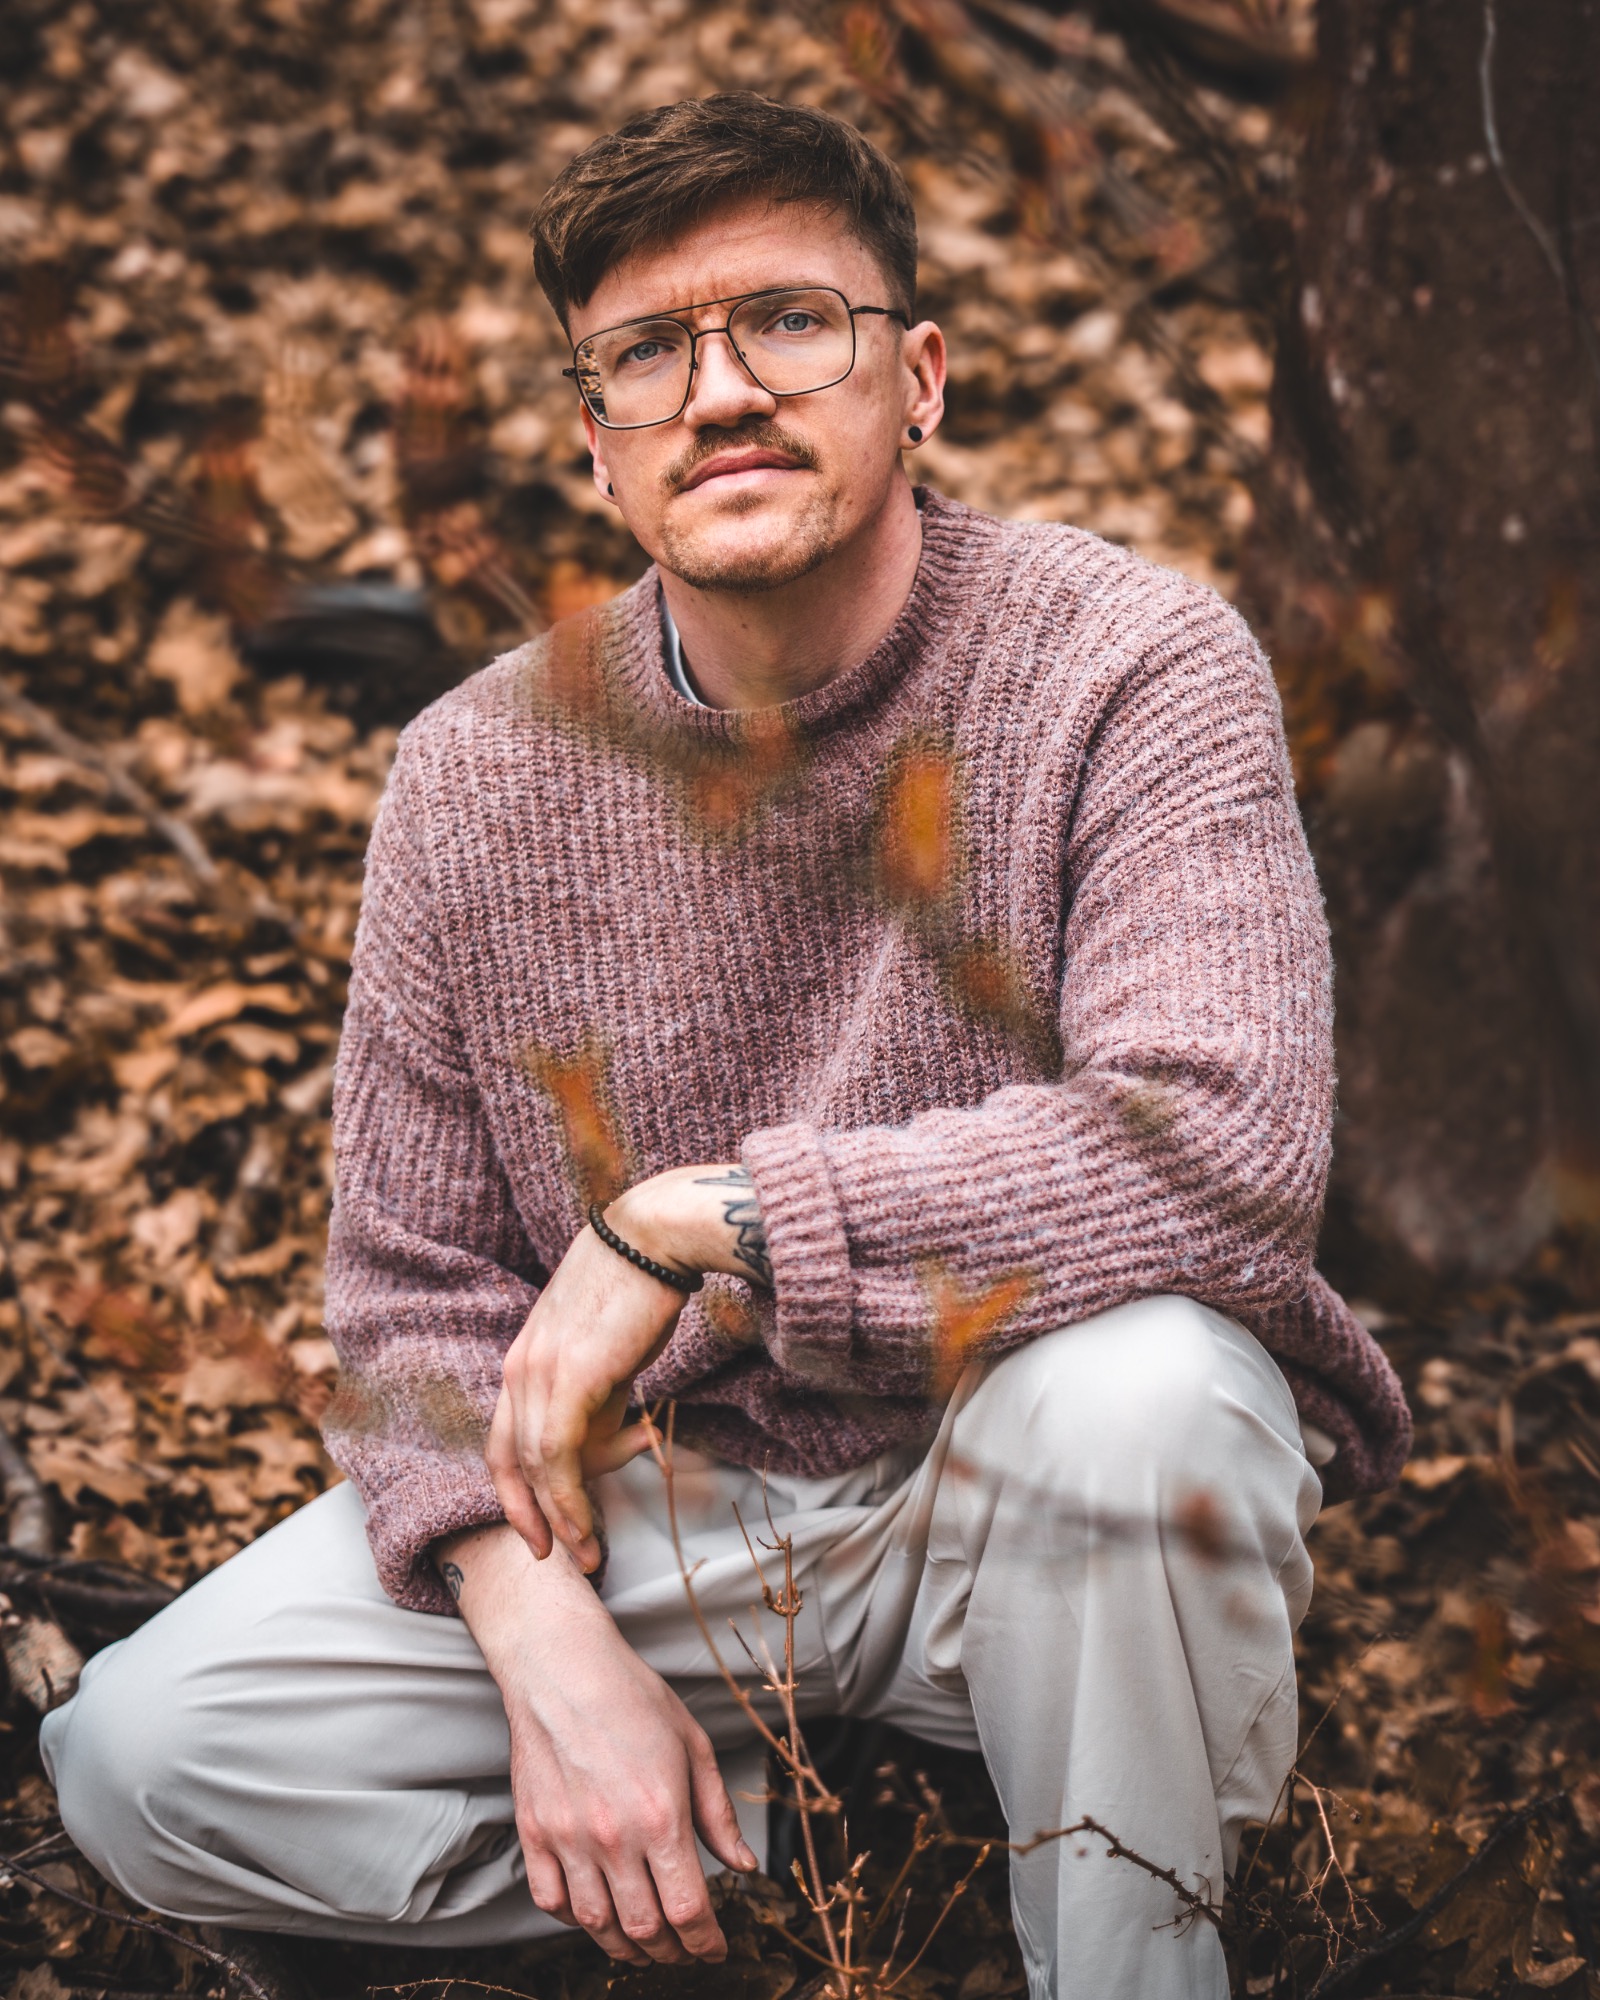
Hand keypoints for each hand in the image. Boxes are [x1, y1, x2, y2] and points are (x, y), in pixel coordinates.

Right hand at [440, 1525, 758, 1964]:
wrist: (563, 1668)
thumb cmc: (633, 1698)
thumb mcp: (694, 1747)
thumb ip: (718, 1815)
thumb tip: (743, 1866)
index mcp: (661, 1817)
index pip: (688, 1911)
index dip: (706, 1943)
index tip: (715, 1949)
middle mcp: (613, 1838)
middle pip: (645, 1930)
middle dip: (672, 1953)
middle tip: (685, 1951)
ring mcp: (568, 1839)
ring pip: (598, 1925)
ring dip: (626, 1946)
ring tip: (645, 1944)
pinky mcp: (534, 1833)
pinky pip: (552, 1902)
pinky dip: (576, 1919)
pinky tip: (596, 1911)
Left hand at [487, 1166, 770, 1569]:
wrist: (656, 1238)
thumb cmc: (642, 1287)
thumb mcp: (607, 1348)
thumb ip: (599, 1390)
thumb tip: (614, 1431)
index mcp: (524, 1357)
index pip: (505, 1438)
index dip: (517, 1489)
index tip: (538, 1528)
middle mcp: (520, 1367)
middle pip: (509, 1460)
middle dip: (532, 1516)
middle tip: (561, 1556)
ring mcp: (540, 1373)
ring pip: (537, 1467)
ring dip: (562, 1519)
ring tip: (590, 1554)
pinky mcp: (570, 1379)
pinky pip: (560, 1458)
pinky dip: (569, 1501)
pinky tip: (586, 1528)